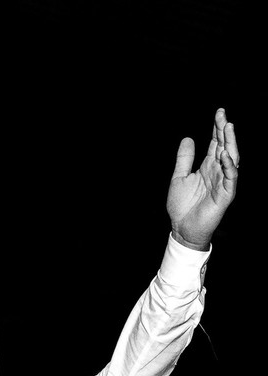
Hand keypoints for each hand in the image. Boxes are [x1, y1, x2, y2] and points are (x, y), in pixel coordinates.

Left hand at [168, 108, 238, 249]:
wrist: (182, 228)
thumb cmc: (182, 205)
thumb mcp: (179, 177)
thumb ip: (184, 159)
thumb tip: (188, 138)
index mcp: (208, 166)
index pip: (216, 143)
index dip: (217, 128)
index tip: (219, 113)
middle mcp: (218, 171)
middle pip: (225, 147)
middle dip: (224, 131)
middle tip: (223, 115)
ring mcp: (223, 182)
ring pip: (231, 159)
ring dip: (230, 144)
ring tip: (228, 128)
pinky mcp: (226, 194)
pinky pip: (230, 177)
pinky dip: (228, 165)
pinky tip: (225, 154)